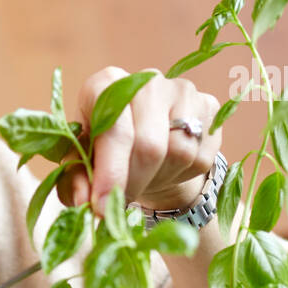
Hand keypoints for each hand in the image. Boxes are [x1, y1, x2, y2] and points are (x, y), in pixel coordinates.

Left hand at [58, 66, 222, 216]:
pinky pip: (202, 156)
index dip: (110, 173)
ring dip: (158, 180)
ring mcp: (183, 90)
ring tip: (142, 180)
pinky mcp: (209, 107)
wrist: (145, 141)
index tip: (101, 207)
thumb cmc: (104, 149)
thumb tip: (84, 202)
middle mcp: (147, 80)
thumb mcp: (82, 162)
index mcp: (106, 83)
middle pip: (149, 144)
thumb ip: (78, 180)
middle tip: (120, 205)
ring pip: (180, 152)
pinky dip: (182, 176)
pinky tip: (166, 170)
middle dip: (134, 184)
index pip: (114, 130)